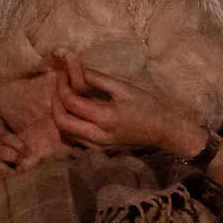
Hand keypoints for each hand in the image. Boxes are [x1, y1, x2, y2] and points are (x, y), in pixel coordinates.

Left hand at [51, 57, 205, 157]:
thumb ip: (99, 79)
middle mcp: (97, 137)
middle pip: (61, 123)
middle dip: (55, 103)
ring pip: (66, 134)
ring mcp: (98, 147)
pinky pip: (77, 140)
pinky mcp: (101, 151)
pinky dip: (71, 125)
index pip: (70, 102)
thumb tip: (79, 70)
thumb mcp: (126, 88)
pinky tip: (77, 114)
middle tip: (60, 87)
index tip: (63, 73)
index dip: (61, 85)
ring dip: (61, 115)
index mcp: (104, 118)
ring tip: (66, 99)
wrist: (167, 134)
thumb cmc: (150, 108)